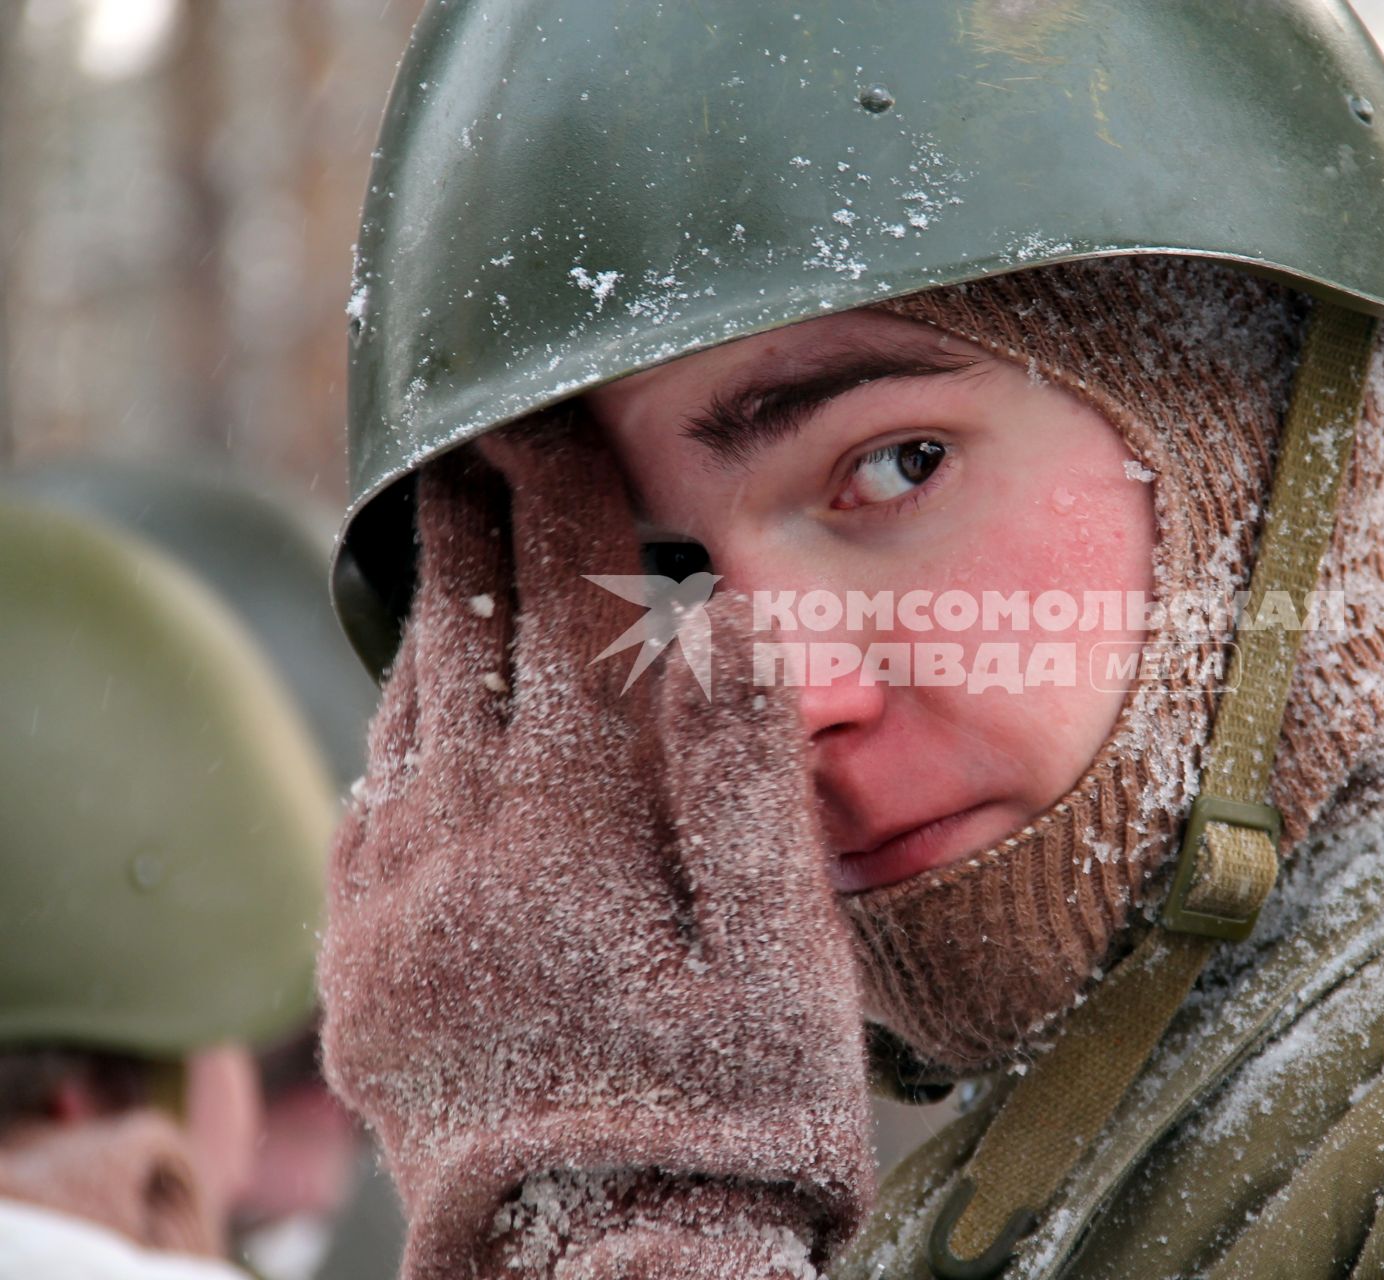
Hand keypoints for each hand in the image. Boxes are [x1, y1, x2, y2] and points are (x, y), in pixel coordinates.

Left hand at [319, 421, 872, 1278]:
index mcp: (581, 816)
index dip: (560, 503)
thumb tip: (718, 621)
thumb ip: (747, 778)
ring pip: (405, 714)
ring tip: (435, 544)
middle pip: (466, 640)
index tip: (553, 420)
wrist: (608, 1268)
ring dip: (424, 615)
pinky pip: (365, 807)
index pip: (566, 612)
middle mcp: (472, 839)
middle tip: (469, 447)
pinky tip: (405, 708)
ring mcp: (404, 904)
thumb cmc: (728, 1109)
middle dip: (471, 530)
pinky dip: (388, 729)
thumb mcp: (782, 950)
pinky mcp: (367, 967)